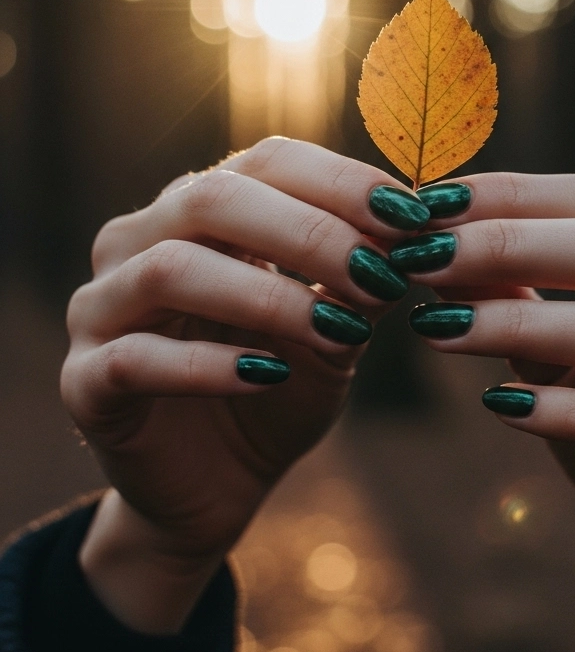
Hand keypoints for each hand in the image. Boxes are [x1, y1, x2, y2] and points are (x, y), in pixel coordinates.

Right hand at [62, 140, 425, 631]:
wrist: (216, 488)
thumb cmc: (275, 390)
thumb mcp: (331, 335)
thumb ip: (356, 288)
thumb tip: (412, 240)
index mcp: (199, 212)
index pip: (264, 163)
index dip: (340, 182)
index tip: (411, 217)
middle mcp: (138, 242)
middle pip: (212, 199)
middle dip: (308, 232)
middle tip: (382, 273)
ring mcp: (102, 309)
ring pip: (170, 269)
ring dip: (267, 297)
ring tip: (342, 331)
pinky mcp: (85, 381)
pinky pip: (136, 357)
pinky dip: (208, 366)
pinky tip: (268, 376)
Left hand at [400, 174, 574, 651]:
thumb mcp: (564, 357)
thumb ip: (520, 298)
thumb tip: (434, 238)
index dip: (516, 197)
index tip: (427, 203)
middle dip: (509, 246)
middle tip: (419, 258)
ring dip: (521, 323)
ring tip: (437, 326)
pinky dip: (566, 412)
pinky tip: (498, 404)